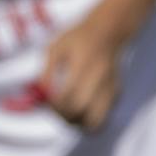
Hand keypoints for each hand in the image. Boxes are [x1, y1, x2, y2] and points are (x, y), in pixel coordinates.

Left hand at [38, 14, 131, 130]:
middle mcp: (100, 79)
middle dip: (64, 117)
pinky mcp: (116, 94)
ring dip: (79, 124)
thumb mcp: (55, 48)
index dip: (54, 107)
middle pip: (82, 113)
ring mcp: (111, 89)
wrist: (108, 32)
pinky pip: (102, 116)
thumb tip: (39, 97)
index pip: (68, 97)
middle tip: (55, 111)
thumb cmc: (76, 39)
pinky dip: (89, 118)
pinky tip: (80, 106)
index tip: (46, 103)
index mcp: (84, 65)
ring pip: (97, 122)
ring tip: (67, 115)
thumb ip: (46, 72)